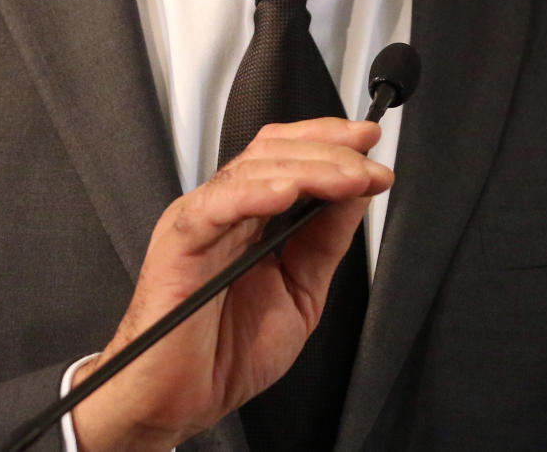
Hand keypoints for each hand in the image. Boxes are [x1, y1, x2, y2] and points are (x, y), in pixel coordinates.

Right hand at [70, 117, 391, 451]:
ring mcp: (201, 219)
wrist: (175, 404)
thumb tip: (357, 194)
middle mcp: (225, 207)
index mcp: (251, 214)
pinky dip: (253, 194)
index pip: (288, 156)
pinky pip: (216, 208)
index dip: (329, 142)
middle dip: (329, 148)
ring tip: (350, 177)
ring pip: (252, 170)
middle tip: (370, 163)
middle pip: (274, 151)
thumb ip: (325, 242)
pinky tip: (287, 192)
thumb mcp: (300, 293)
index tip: (371, 142)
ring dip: (309, 168)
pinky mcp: (179, 242)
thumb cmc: (226, 353)